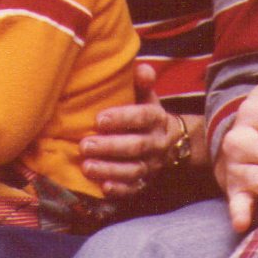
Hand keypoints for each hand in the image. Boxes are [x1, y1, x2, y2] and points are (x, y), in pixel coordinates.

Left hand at [80, 64, 201, 198]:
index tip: (99, 119)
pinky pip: (134, 189)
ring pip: (133, 170)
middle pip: (136, 146)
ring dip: (109, 169)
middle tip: (85, 145)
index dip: (122, 118)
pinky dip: (119, 189)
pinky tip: (103, 186)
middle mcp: (157, 143)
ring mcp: (152, 165)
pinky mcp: (146, 182)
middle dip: (110, 147)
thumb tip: (140, 68)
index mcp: (157, 118)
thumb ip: (142, 82)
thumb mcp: (147, 96)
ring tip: (86, 166)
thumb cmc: (147, 114)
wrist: (172, 141)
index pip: (142, 118)